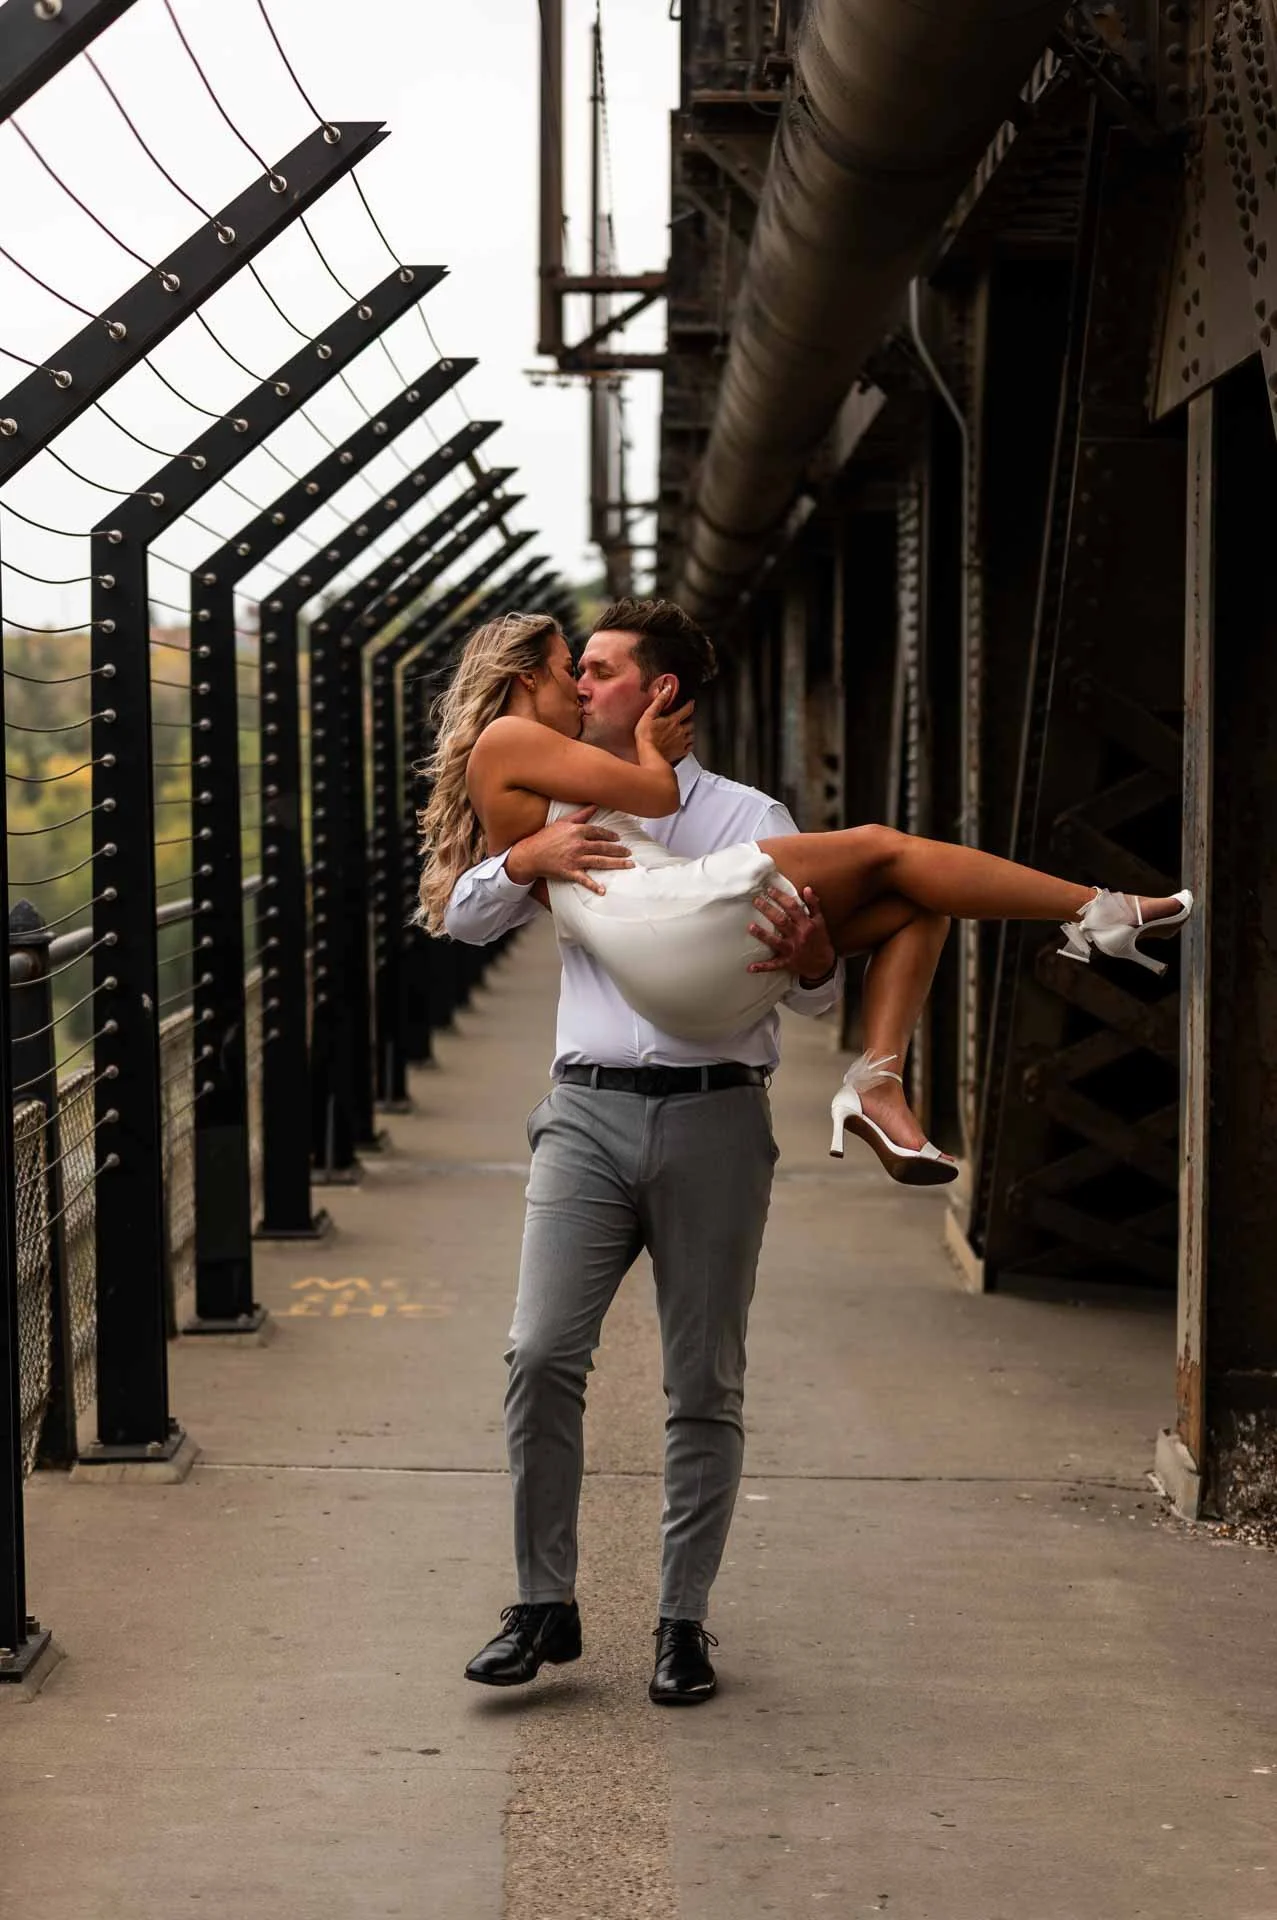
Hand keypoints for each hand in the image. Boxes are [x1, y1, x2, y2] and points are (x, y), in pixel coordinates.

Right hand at [504, 807, 633, 895]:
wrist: (530, 854)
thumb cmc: (545, 837)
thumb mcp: (562, 822)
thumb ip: (580, 815)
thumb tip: (595, 805)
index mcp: (577, 831)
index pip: (599, 832)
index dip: (610, 835)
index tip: (618, 838)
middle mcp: (578, 845)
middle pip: (603, 847)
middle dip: (619, 850)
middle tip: (629, 853)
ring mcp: (575, 859)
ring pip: (600, 861)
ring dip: (616, 864)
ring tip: (629, 865)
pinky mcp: (569, 872)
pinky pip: (584, 880)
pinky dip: (593, 886)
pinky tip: (603, 890)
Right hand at [634, 685, 694, 763]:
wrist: (648, 754)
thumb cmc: (646, 736)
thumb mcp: (649, 715)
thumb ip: (659, 702)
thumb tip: (667, 690)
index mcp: (674, 721)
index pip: (687, 709)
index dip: (690, 704)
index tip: (691, 702)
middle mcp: (680, 731)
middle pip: (692, 723)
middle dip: (690, 720)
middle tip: (687, 719)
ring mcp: (681, 743)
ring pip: (692, 735)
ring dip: (690, 732)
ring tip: (687, 731)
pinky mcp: (679, 753)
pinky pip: (689, 748)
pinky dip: (689, 745)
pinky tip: (686, 744)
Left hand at [746, 885, 836, 982]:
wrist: (824, 964)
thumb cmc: (820, 940)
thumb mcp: (820, 921)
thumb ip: (814, 905)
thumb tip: (807, 889)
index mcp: (807, 925)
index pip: (793, 907)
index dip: (781, 898)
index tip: (769, 890)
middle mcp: (799, 936)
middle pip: (781, 921)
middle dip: (768, 910)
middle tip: (756, 901)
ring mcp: (792, 950)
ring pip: (775, 942)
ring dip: (762, 935)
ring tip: (750, 926)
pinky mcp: (787, 963)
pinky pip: (774, 965)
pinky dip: (762, 967)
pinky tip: (750, 968)